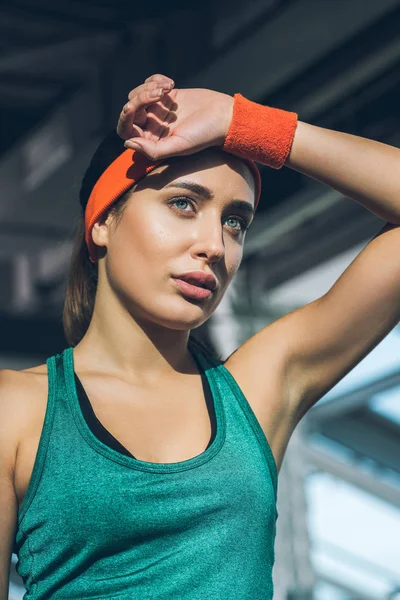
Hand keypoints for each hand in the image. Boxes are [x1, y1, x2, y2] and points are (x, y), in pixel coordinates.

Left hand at [116, 74, 233, 160]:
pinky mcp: (166, 95)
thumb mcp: (178, 146)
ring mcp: (158, 110)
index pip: (126, 130)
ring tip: (167, 88)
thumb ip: (153, 150)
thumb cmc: (203, 136)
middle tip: (159, 93)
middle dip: (140, 98)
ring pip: (137, 94)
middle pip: (131, 109)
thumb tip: (128, 143)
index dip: (125, 117)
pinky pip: (149, 83)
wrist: (223, 116)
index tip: (132, 106)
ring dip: (149, 87)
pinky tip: (171, 83)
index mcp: (152, 142)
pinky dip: (156, 80)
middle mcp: (152, 127)